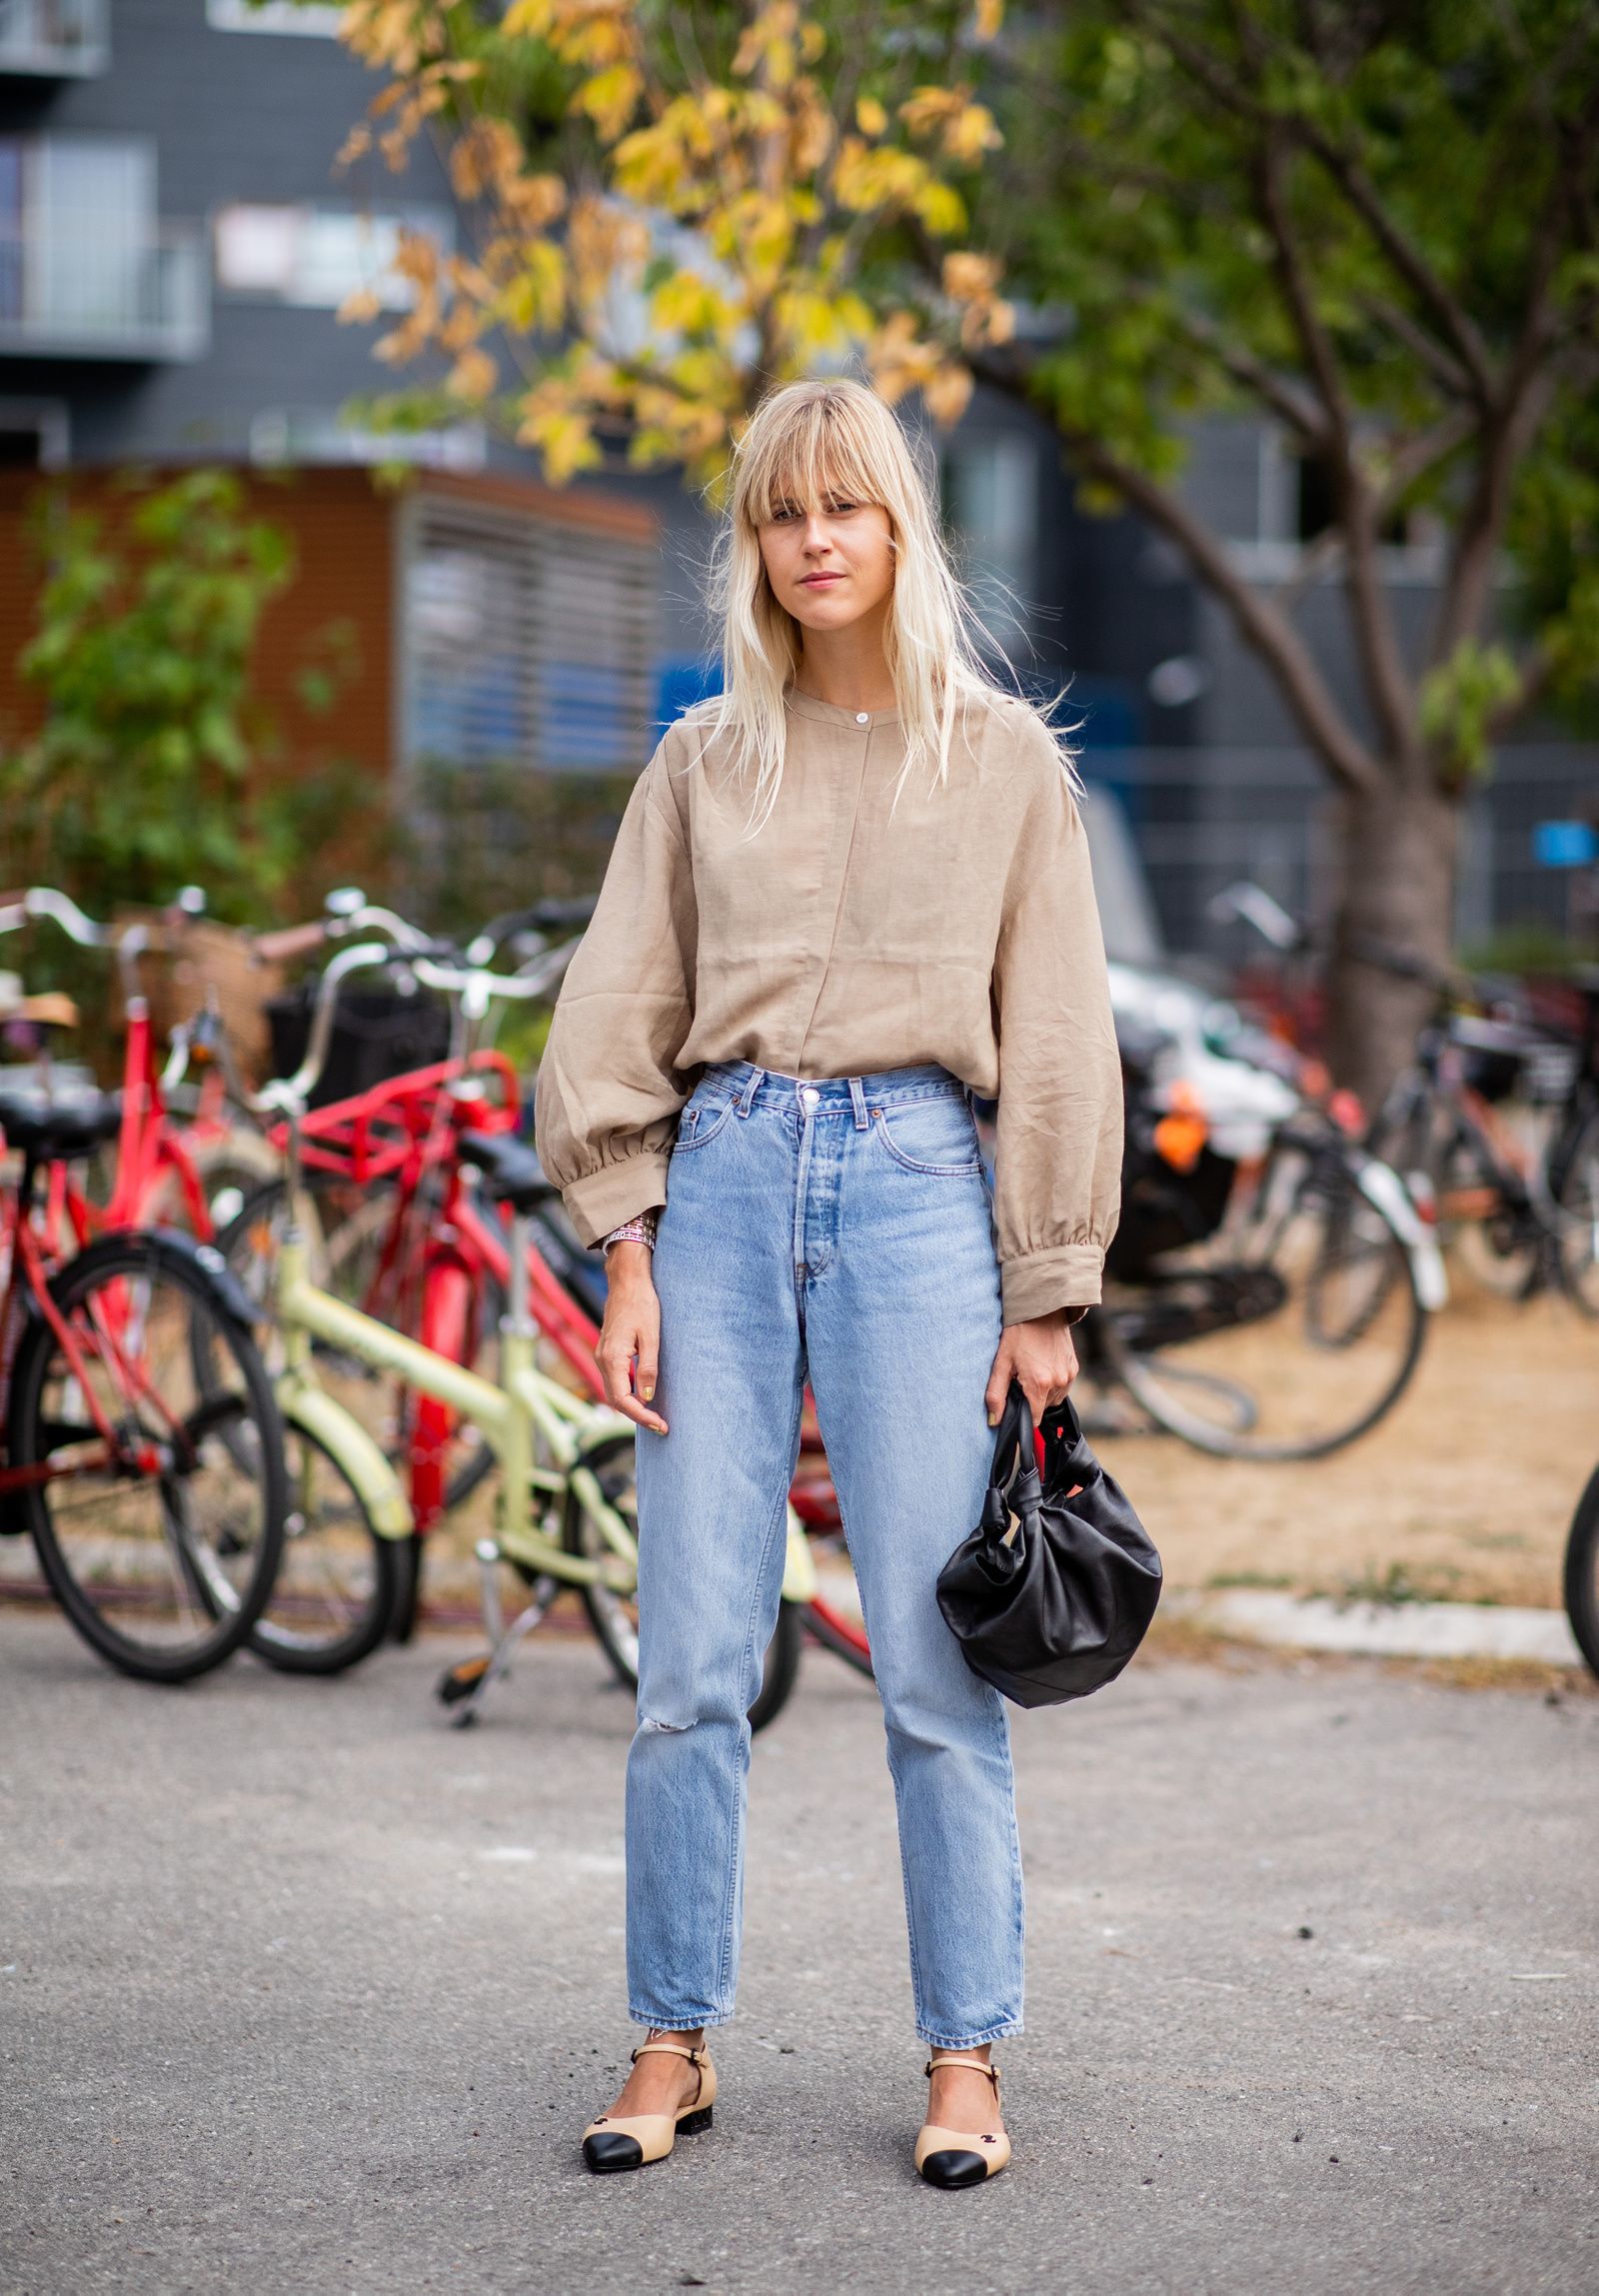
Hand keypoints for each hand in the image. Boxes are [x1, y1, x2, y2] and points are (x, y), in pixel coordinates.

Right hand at [596, 1242, 667, 1434]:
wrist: (627, 1281)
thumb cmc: (642, 1304)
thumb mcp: (652, 1336)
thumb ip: (648, 1368)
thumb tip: (646, 1397)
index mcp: (612, 1358)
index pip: (623, 1399)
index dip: (641, 1416)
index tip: (660, 1425)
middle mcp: (602, 1359)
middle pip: (615, 1400)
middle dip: (637, 1415)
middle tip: (661, 1425)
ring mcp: (602, 1355)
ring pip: (613, 1391)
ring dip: (632, 1406)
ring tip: (654, 1416)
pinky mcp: (607, 1351)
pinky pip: (614, 1380)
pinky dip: (627, 1393)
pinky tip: (643, 1396)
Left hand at [985, 1310, 1079, 1429]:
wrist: (1041, 1310)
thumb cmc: (1018, 1334)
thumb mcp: (1001, 1363)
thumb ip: (996, 1394)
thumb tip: (994, 1421)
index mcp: (1039, 1383)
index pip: (1034, 1418)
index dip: (1023, 1415)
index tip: (1016, 1405)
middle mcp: (1058, 1382)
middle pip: (1043, 1408)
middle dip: (1031, 1398)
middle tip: (1021, 1377)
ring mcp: (1069, 1375)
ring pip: (1054, 1398)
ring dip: (1043, 1391)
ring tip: (1033, 1370)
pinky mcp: (1074, 1368)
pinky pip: (1063, 1387)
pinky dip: (1053, 1382)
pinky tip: (1043, 1366)